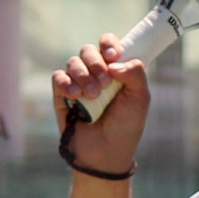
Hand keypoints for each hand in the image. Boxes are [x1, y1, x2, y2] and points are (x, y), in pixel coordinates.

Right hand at [51, 33, 150, 175]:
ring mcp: (78, 83)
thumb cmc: (126, 127)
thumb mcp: (140, 99)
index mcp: (117, 70)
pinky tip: (75, 96)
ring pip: (73, 62)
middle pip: (88, 50)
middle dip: (96, 62)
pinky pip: (58, 77)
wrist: (105, 153)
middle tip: (105, 83)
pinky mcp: (62, 95)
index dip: (109, 44)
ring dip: (83, 75)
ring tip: (92, 95)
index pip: (109, 44)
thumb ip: (135, 74)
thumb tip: (114, 62)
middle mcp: (97, 73)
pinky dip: (66, 83)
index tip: (113, 55)